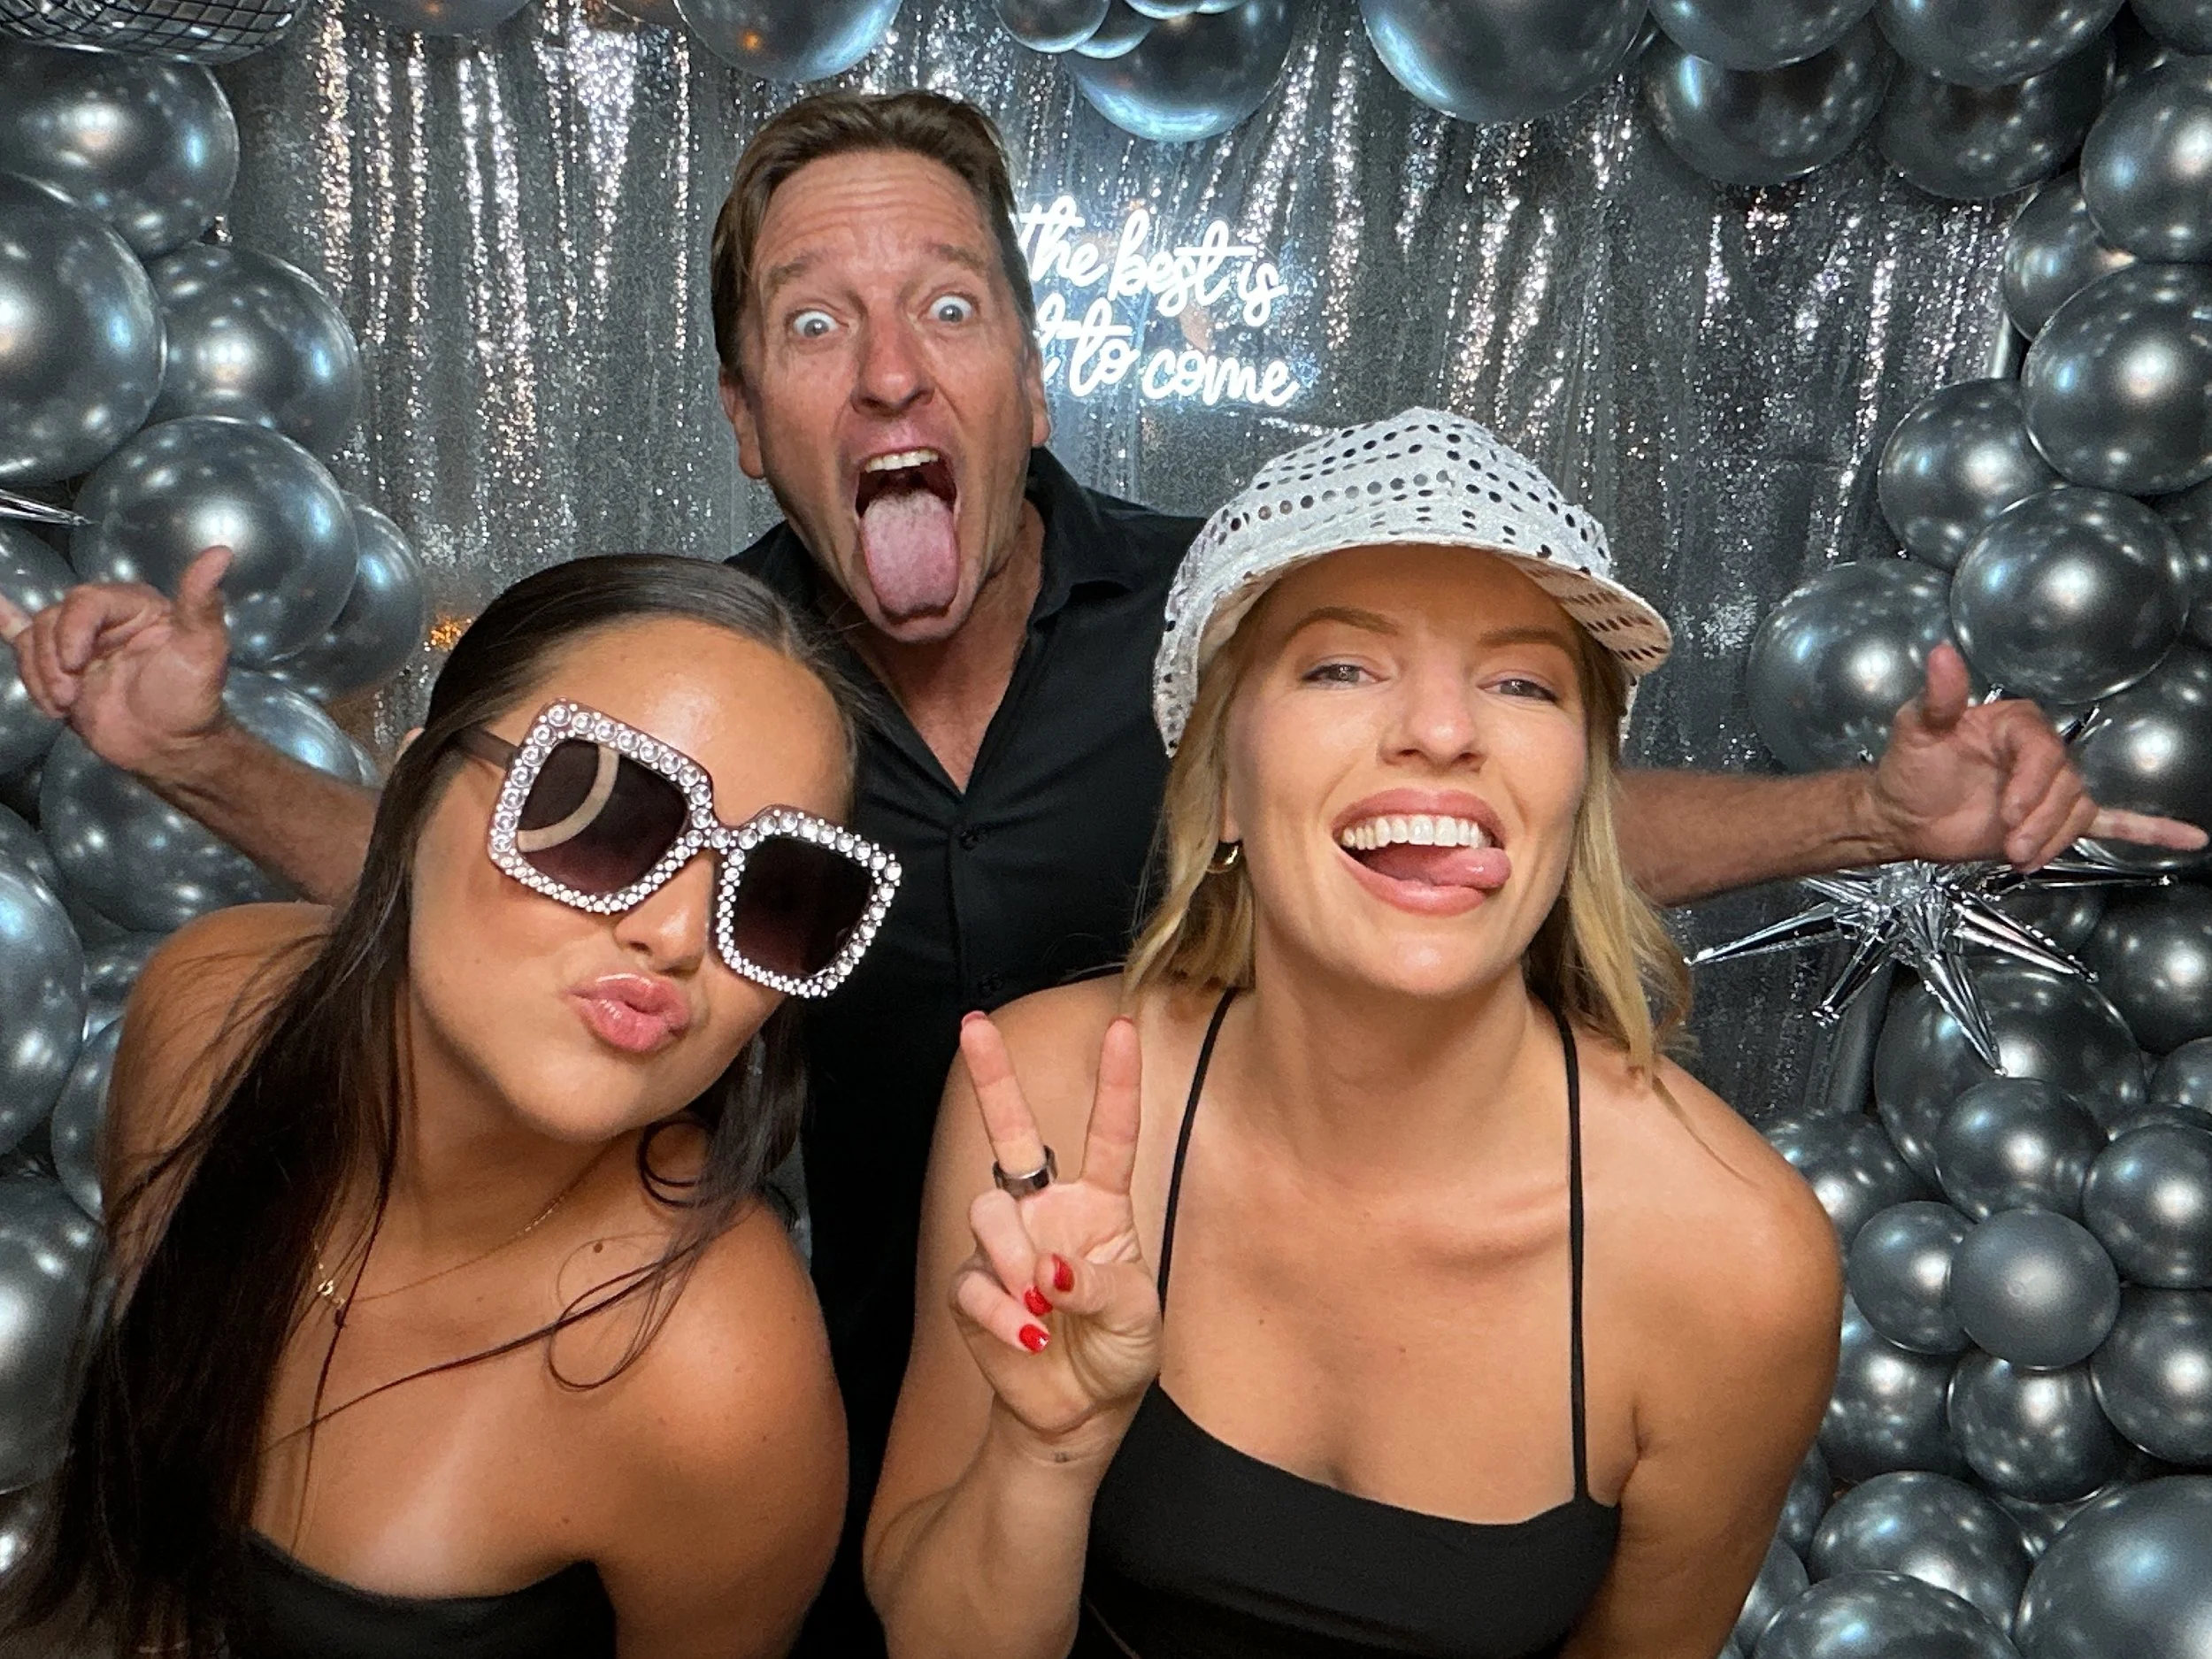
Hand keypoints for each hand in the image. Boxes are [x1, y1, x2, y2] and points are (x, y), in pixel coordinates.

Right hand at [0, 546, 232, 774]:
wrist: (170, 748)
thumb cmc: (190, 699)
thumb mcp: (203, 649)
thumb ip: (202, 602)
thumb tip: (220, 553)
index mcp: (135, 606)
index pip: (85, 601)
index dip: (73, 631)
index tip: (78, 665)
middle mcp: (105, 620)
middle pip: (52, 618)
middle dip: (55, 660)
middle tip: (73, 693)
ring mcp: (80, 645)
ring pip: (33, 639)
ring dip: (40, 675)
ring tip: (66, 702)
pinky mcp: (60, 668)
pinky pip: (23, 636)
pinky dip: (5, 622)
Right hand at [950, 1012, 1160, 1450]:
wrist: (1079, 1412)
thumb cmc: (1119, 1352)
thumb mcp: (1139, 1320)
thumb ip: (1102, 1288)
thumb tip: (1050, 1267)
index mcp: (1101, 1206)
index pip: (1111, 1135)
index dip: (1116, 1082)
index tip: (1122, 1027)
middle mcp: (1048, 1211)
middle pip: (1013, 1133)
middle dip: (991, 1078)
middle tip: (973, 1026)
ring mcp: (1005, 1245)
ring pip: (989, 1211)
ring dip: (1014, 1258)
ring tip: (1043, 1304)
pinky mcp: (973, 1287)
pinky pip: (974, 1282)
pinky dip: (1001, 1311)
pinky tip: (1027, 1334)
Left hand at [1867, 642, 2208, 869]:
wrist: (1904, 817)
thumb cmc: (1910, 770)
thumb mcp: (1918, 730)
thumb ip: (1939, 697)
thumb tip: (1942, 653)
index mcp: (2014, 724)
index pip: (2044, 751)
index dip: (2031, 785)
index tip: (2005, 812)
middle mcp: (2039, 752)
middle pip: (2065, 785)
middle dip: (2040, 819)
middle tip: (2011, 844)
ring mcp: (2049, 786)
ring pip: (2077, 810)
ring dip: (2052, 837)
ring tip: (2019, 855)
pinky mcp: (2052, 817)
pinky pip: (2110, 821)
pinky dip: (2148, 829)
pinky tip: (2188, 837)